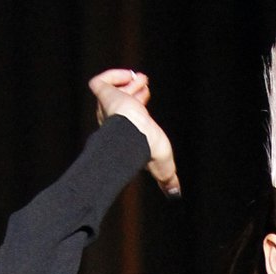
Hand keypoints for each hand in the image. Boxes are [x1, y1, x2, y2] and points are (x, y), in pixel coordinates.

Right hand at [88, 69, 180, 195]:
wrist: (136, 138)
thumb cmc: (148, 153)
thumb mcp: (164, 167)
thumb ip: (168, 179)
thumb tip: (175, 195)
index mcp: (128, 134)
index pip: (130, 115)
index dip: (139, 102)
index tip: (148, 93)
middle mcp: (116, 121)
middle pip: (121, 102)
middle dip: (134, 90)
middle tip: (145, 82)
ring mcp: (108, 107)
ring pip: (113, 91)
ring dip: (128, 82)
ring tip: (142, 79)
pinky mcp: (103, 95)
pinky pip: (100, 81)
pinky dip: (114, 76)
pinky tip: (130, 76)